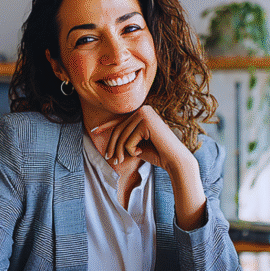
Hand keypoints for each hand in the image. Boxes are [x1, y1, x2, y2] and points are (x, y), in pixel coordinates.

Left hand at [90, 107, 205, 230]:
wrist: (175, 160)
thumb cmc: (157, 154)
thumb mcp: (137, 145)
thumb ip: (125, 139)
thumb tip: (108, 140)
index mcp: (143, 113)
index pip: (121, 120)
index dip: (106, 126)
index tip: (95, 131)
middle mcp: (143, 110)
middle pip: (119, 129)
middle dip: (112, 146)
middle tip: (110, 160)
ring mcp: (145, 114)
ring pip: (122, 136)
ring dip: (121, 151)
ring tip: (126, 159)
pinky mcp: (146, 122)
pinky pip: (128, 141)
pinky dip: (132, 151)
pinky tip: (142, 151)